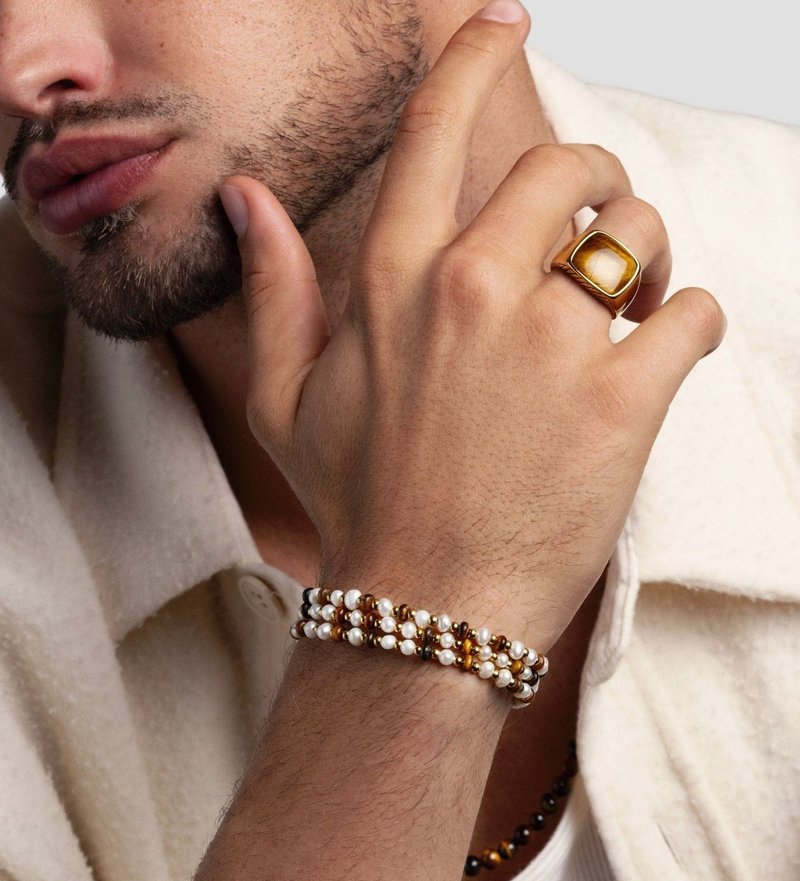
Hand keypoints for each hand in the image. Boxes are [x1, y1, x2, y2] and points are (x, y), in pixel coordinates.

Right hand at [219, 1, 725, 652]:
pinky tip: (665, 357)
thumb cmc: (359, 509)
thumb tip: (248, 200)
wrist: (424, 611)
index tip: (506, 19)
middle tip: (601, 237)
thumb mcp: (287, 402)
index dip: (478, 51)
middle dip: (599, 186)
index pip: (441, 124)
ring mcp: (549, 343)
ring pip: (642, 231)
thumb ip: (276, 289)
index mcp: (393, 279)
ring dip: (650, 257)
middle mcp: (470, 289)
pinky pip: (694, 315)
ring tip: (636, 308)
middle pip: (572, 166)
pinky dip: (693, 326)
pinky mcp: (620, 401)